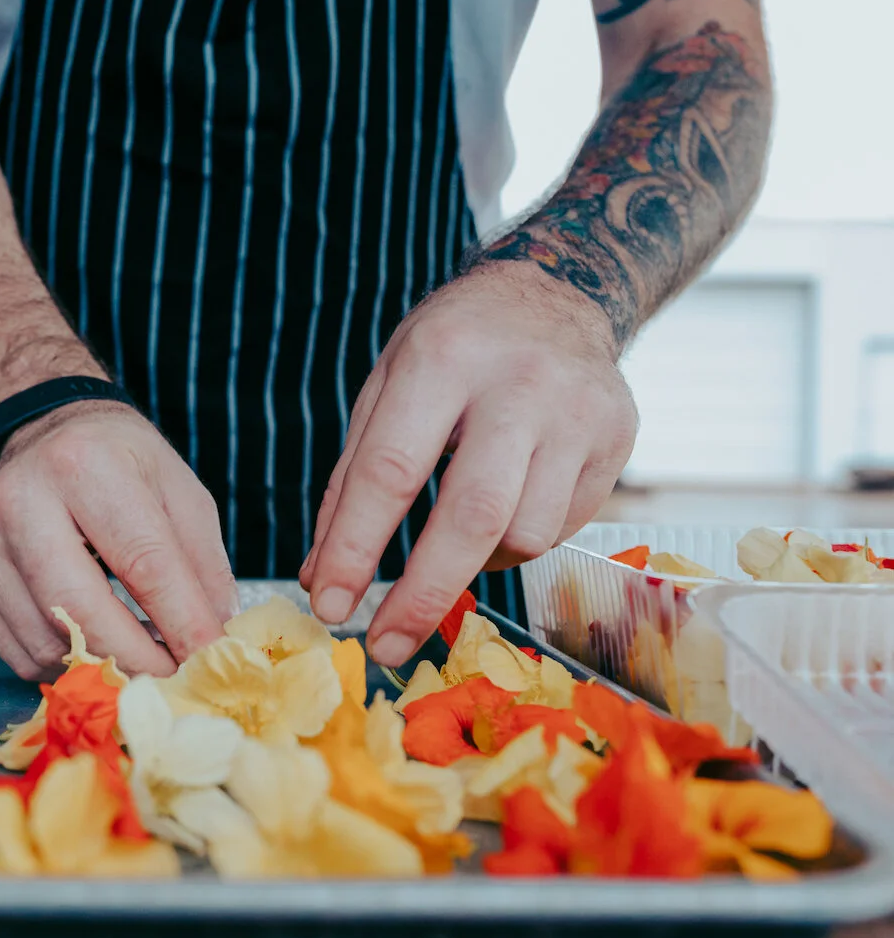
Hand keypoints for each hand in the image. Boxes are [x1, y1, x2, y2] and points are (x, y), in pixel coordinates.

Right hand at [0, 400, 238, 680]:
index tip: (212, 660)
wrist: (43, 435)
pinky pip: (20, 653)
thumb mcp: (179, 491)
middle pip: (79, 610)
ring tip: (138, 649)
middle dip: (137, 659)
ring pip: (46, 642)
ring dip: (102, 663)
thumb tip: (214, 642)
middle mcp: (22, 500)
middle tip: (175, 677)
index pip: (143, 562)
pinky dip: (65, 661)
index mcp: (85, 465)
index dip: (183, 622)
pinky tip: (92, 638)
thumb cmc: (120, 466)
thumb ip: (203, 565)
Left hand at [301, 266, 637, 665]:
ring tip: (453, 541)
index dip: (355, 547)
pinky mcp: (618, 439)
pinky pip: (560, 528)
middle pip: (473, 515)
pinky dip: (517, 542)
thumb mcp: (386, 386)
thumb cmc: (452, 348)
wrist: (557, 291)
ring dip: (475, 563)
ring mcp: (579, 412)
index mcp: (442, 358)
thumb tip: (320, 576)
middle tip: (384, 645)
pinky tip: (503, 510)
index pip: (391, 471)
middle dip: (423, 594)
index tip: (329, 604)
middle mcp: (520, 383)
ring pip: (524, 533)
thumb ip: (351, 480)